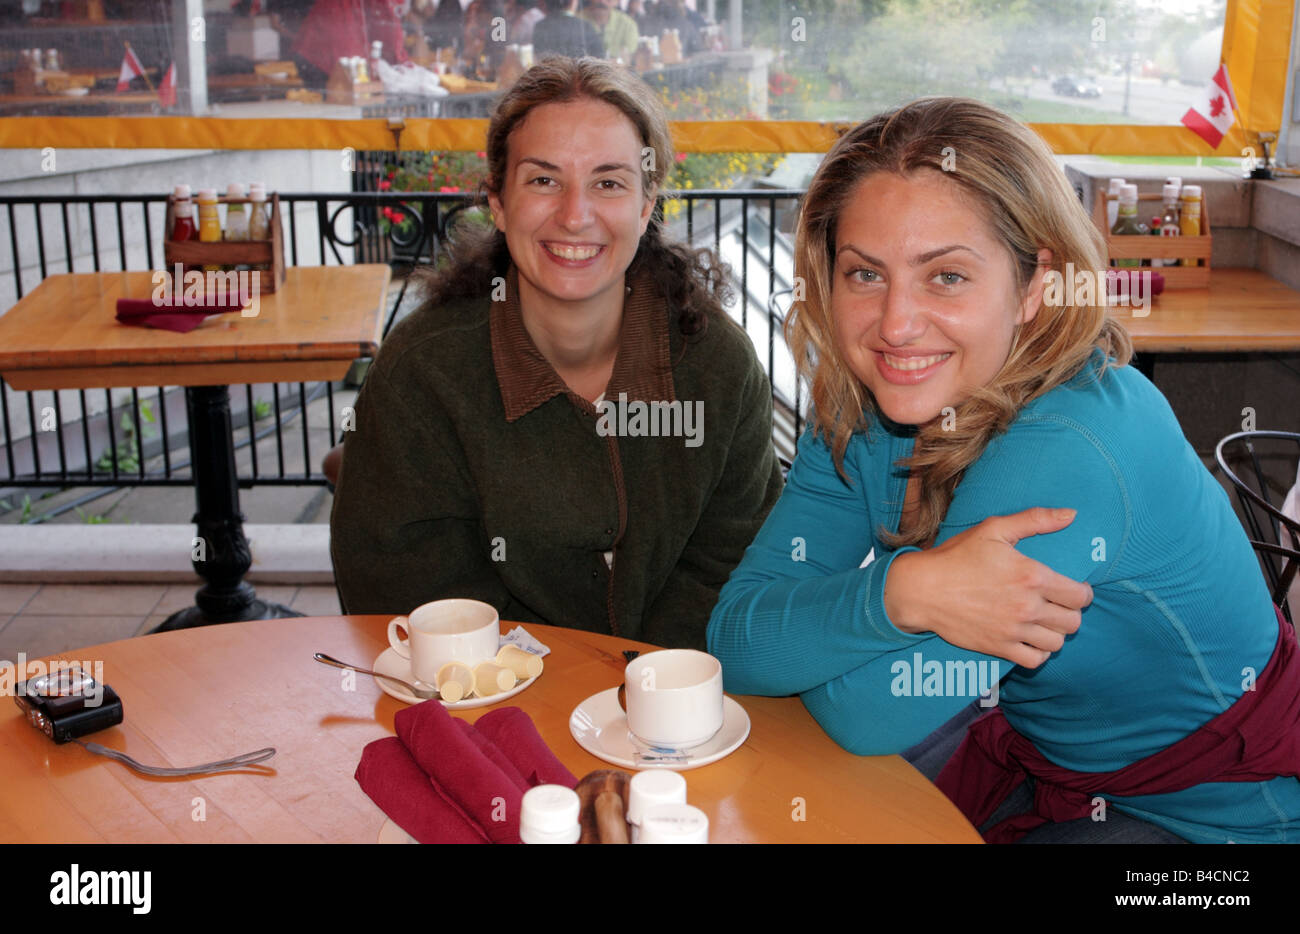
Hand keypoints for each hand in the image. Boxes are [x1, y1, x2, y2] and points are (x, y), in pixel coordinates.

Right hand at [883, 507, 1093, 668]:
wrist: (922, 589)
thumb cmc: (957, 556)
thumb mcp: (994, 529)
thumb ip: (1035, 520)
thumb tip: (1071, 514)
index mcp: (1032, 576)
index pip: (1080, 596)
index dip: (1082, 593)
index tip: (1074, 589)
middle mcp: (1027, 606)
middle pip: (1073, 622)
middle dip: (1071, 613)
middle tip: (1058, 605)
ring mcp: (1013, 629)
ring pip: (1057, 643)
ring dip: (1055, 633)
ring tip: (1045, 622)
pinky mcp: (999, 647)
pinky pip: (1035, 660)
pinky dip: (1038, 653)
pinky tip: (1030, 639)